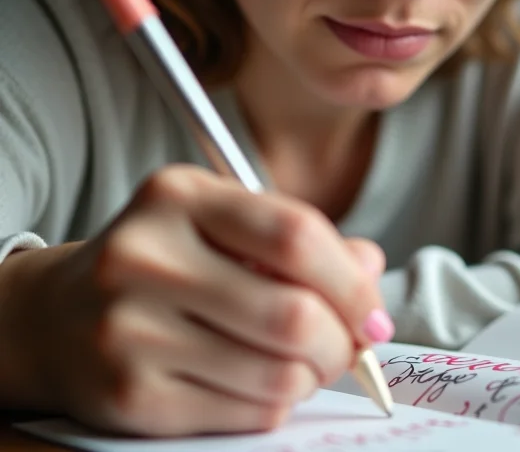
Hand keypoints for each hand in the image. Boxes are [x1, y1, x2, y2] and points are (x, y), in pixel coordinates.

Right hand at [20, 165, 392, 435]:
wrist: (58, 315)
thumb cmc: (165, 260)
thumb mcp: (224, 222)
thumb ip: (300, 239)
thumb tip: (370, 271)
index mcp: (180, 196)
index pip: (296, 236)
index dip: (352, 282)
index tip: (373, 312)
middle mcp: (146, 255)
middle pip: (293, 313)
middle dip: (341, 342)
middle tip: (347, 347)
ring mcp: (130, 329)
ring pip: (277, 373)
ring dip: (311, 375)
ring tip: (302, 361)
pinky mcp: (128, 395)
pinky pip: (246, 412)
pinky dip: (275, 402)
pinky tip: (261, 381)